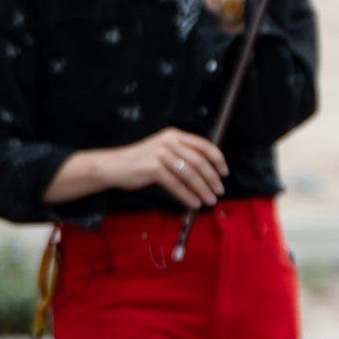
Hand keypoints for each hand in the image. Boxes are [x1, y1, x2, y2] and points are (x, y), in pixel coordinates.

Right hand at [101, 127, 229, 209]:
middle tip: (219, 191)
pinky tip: (194, 203)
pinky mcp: (152, 168)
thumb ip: (183, 155)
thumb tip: (208, 173)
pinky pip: (175, 184)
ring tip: (209, 200)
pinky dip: (187, 195)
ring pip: (189, 174)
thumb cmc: (142, 161)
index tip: (224, 173)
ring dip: (202, 189)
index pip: (204, 145)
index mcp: (174, 135)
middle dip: (212, 178)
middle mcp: (168, 141)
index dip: (217, 159)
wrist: (114, 166)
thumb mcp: (164, 151)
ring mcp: (160, 154)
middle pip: (199, 161)